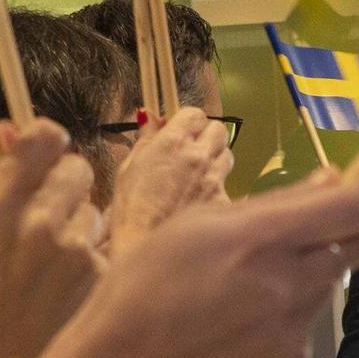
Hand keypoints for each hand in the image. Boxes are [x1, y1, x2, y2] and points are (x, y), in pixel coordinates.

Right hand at [0, 120, 103, 357]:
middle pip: (80, 171)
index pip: (48, 142)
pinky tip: (75, 283)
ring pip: (95, 211)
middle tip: (51, 219)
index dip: (51, 150)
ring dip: (82, 225)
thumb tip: (26, 125)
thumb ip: (9, 176)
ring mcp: (80, 251)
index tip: (47, 163)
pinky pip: (108, 245)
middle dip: (70, 187)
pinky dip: (97, 257)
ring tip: (58, 262)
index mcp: (5, 207)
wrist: (5, 354)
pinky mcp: (106, 275)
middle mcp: (44, 222)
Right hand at [36, 172, 358, 357]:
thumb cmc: (146, 285)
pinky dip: (285, 319)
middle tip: (303, 234)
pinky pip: (307, 328)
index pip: (351, 207)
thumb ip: (274, 203)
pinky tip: (241, 327)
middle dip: (341, 231)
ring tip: (246, 289)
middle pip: (354, 246)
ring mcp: (296, 330)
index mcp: (262, 239)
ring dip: (304, 276)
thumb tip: (331, 180)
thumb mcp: (197, 224)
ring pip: (326, 286)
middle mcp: (290, 284)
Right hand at [108, 108, 234, 254]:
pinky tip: (202, 199)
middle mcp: (199, 156)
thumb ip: (146, 139)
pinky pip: (228, 186)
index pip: (195, 114)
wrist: (146, 243)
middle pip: (219, 130)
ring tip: (200, 172)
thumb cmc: (131, 206)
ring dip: (216, 159)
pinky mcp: (224, 201)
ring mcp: (215, 179)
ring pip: (227, 155)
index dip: (189, 121)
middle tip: (194, 147)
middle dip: (207, 135)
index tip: (182, 129)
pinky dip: (218, 189)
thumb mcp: (130, 166)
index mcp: (173, 142)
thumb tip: (150, 118)